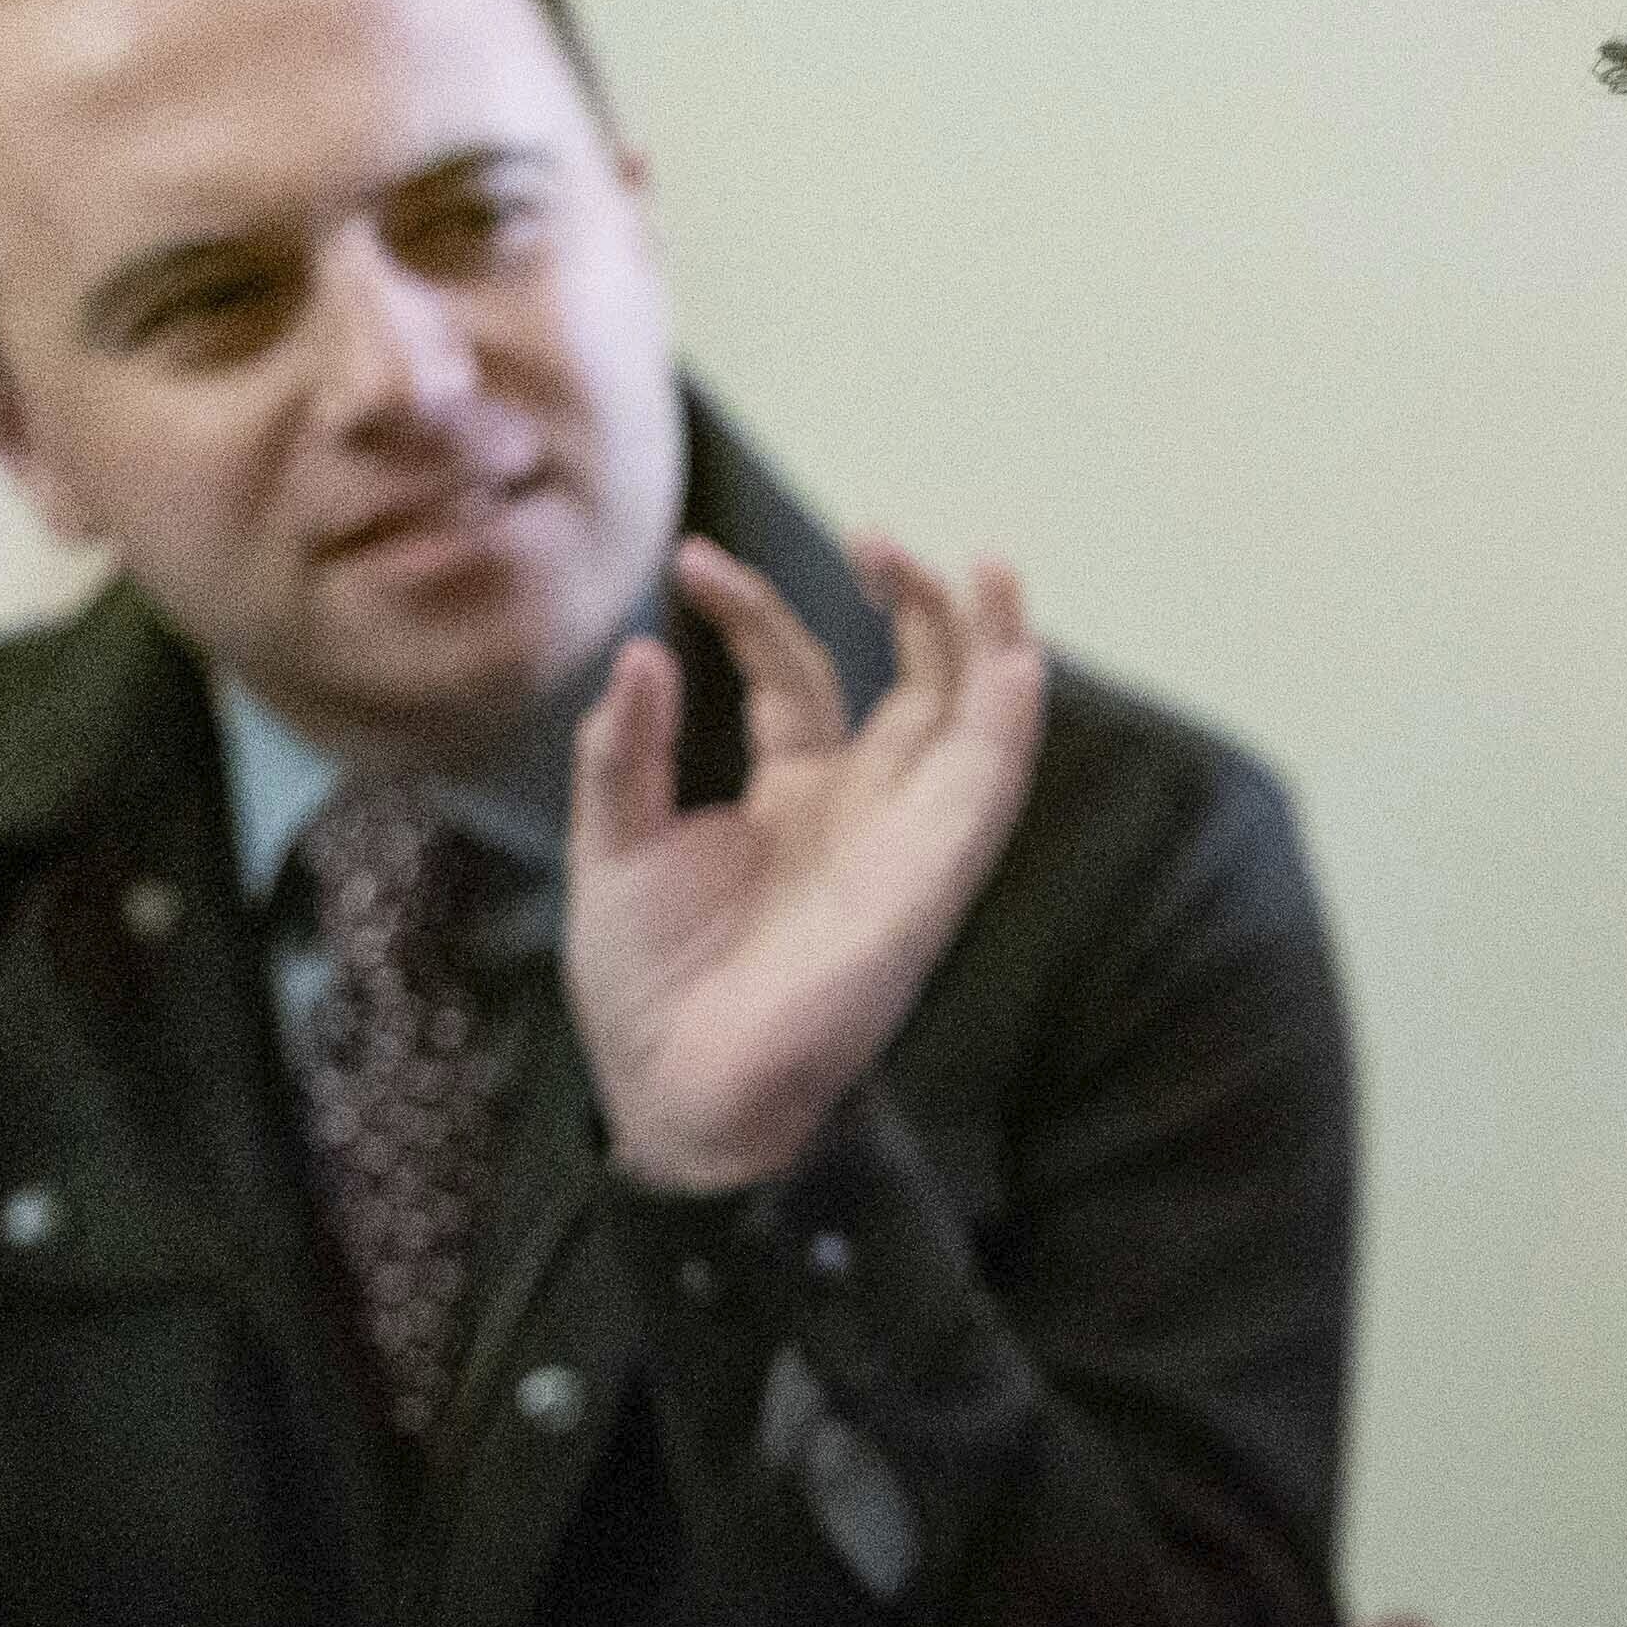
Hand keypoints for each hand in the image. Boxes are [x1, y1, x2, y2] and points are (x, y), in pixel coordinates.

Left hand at [565, 531, 1047, 1194]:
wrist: (673, 1090)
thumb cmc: (644, 985)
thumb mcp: (611, 840)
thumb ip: (626, 748)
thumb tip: (641, 652)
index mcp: (790, 795)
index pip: (797, 672)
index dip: (752, 610)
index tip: (692, 563)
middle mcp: (861, 809)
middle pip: (917, 684)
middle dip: (910, 603)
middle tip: (877, 537)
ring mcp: (902, 842)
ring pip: (975, 725)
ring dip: (991, 644)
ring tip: (987, 565)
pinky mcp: (931, 880)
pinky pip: (989, 791)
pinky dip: (1010, 721)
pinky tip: (1015, 658)